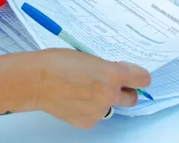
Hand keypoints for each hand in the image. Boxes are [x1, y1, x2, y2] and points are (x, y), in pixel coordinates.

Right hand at [35, 50, 150, 127]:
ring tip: (82, 89)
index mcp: (112, 74)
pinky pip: (94, 115)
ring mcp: (98, 110)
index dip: (138, 76)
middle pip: (132, 98)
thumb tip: (116, 71)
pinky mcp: (87, 122)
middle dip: (125, 91)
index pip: (142, 79)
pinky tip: (74, 98)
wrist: (36, 81)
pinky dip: (88, 109)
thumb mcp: (88, 57)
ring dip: (102, 99)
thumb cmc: (57, 64)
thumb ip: (107, 67)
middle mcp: (109, 94)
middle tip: (112, 84)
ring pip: (109, 106)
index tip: (134, 75)